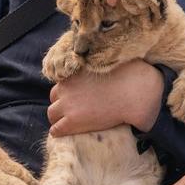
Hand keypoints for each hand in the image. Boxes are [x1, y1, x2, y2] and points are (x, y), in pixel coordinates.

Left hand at [48, 61, 163, 134]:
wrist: (132, 94)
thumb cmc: (128, 77)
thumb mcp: (108, 63)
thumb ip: (100, 61)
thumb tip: (109, 50)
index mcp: (73, 73)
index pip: (61, 84)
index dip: (67, 93)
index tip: (74, 99)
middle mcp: (67, 88)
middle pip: (53, 99)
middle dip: (60, 105)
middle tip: (71, 112)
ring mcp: (68, 105)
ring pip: (52, 114)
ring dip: (58, 119)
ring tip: (67, 124)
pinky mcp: (72, 121)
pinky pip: (56, 130)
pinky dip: (59, 132)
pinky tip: (65, 134)